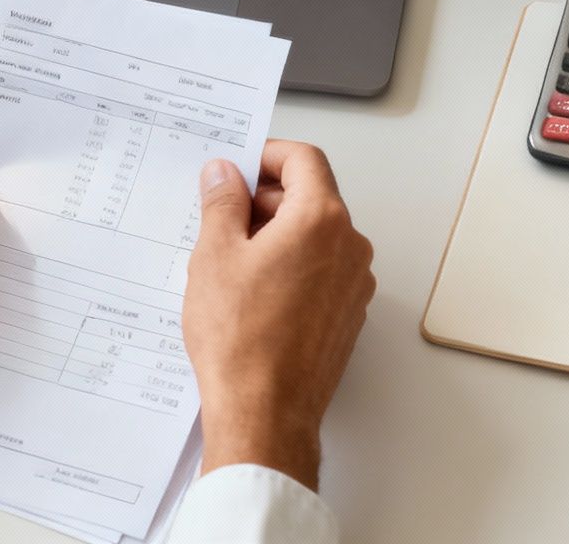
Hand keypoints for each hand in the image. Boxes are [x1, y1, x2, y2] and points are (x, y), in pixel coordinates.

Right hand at [182, 141, 374, 489]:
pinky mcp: (346, 316)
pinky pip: (321, 272)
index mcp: (321, 220)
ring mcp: (353, 285)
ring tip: (231, 259)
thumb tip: (224, 175)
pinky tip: (252, 291)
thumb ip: (222, 203)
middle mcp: (349, 248)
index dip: (268, 155)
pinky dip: (291, 266)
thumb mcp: (215, 256)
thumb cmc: (242, 341)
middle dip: (266, 198)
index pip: (304, 160)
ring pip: (316, 237)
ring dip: (277, 234)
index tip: (239, 166)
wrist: (264, 413)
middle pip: (312, 197)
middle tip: (222, 212)